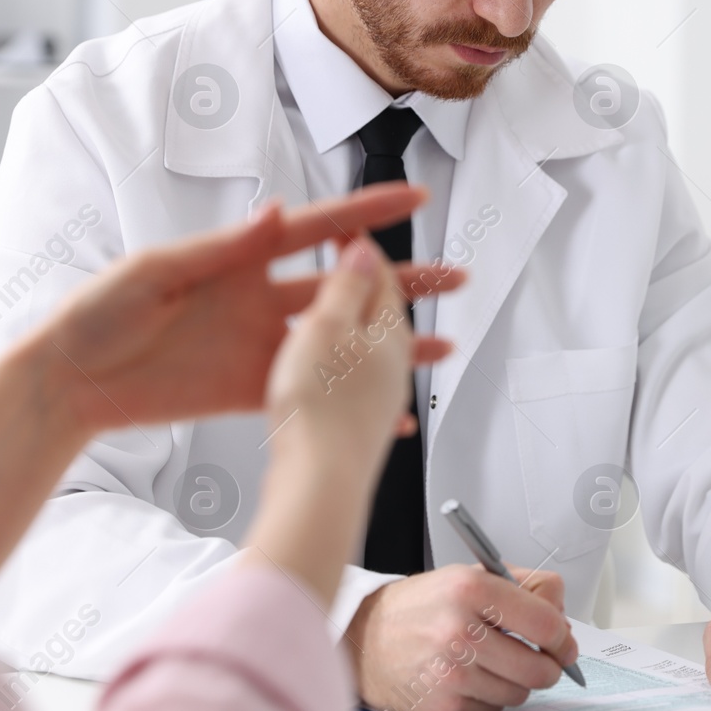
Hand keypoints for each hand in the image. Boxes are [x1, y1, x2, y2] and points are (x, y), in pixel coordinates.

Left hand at [31, 183, 462, 433]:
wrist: (69, 380)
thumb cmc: (98, 313)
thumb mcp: (156, 270)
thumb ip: (221, 248)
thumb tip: (275, 212)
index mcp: (238, 258)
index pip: (317, 230)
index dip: (366, 214)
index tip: (413, 199)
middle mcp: (258, 299)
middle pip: (347, 287)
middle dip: (402, 281)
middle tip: (453, 279)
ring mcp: (258, 347)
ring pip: (341, 344)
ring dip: (389, 346)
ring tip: (440, 347)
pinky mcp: (248, 391)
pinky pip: (310, 396)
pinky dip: (346, 402)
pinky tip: (381, 411)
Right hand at [243, 236, 443, 602]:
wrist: (320, 484)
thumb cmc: (321, 407)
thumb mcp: (325, 326)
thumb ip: (345, 286)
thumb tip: (365, 251)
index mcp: (386, 329)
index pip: (378, 271)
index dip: (358, 243)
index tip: (346, 226)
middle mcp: (390, 363)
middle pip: (384, 310)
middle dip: (373, 283)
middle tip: (371, 260)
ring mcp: (377, 397)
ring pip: (371, 349)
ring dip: (363, 327)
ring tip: (360, 314)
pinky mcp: (357, 427)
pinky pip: (354, 386)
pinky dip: (345, 370)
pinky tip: (334, 379)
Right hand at [345, 564, 579, 710]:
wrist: (364, 637)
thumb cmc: (421, 607)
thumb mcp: (469, 576)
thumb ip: (524, 587)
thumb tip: (563, 620)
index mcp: (471, 589)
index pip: (545, 623)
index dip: (563, 638)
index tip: (563, 643)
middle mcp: (459, 629)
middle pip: (539, 667)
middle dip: (547, 666)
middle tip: (540, 659)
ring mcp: (451, 671)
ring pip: (519, 693)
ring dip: (516, 682)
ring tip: (492, 663)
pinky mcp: (444, 704)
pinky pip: (493, 710)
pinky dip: (490, 698)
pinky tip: (469, 678)